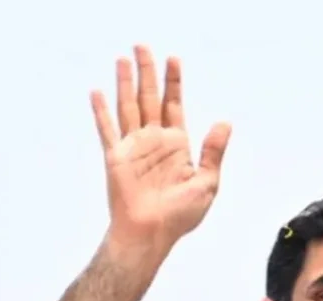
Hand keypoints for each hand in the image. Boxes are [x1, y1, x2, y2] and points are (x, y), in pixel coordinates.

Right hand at [91, 47, 230, 256]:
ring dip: (124, 83)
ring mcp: (134, 147)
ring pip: (128, 106)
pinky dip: (101, 111)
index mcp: (176, 146)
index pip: (175, 106)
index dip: (174, 83)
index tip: (174, 60)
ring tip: (123, 59)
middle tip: (143, 46)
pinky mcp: (116, 157)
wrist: (151, 233)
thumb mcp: (206, 183)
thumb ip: (213, 151)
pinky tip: (97, 92)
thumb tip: (225, 122)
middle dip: (148, 72)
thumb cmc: (180, 215)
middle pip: (150, 98)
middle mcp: (154, 142)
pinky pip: (107, 130)